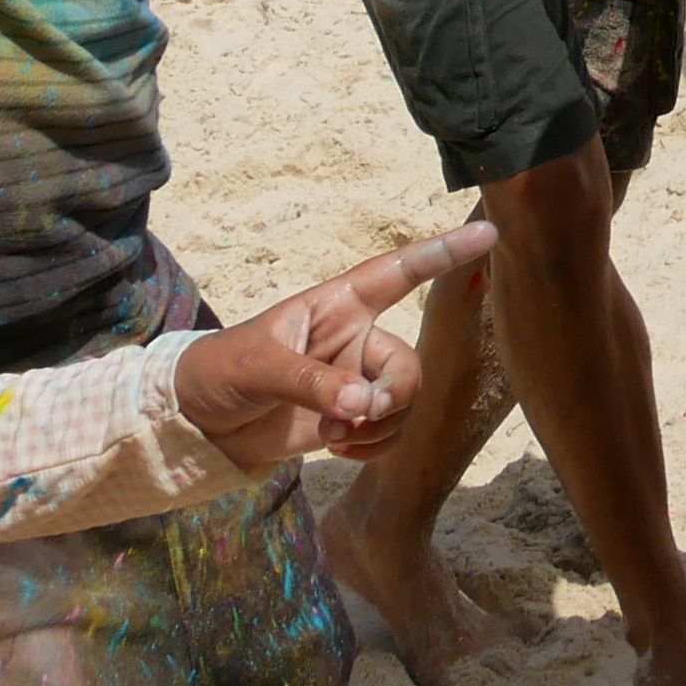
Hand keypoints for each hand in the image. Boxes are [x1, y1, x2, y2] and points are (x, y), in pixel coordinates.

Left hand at [174, 226, 491, 466]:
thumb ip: (312, 382)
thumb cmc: (221, 371)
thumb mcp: (259, 367)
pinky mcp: (348, 419)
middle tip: (357, 414)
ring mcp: (355, 381)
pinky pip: (388, 433)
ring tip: (333, 434)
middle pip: (407, 363)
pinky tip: (338, 448)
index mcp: (337, 306)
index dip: (442, 253)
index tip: (487, 237)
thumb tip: (362, 404)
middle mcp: (356, 340)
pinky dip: (371, 446)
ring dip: (376, 426)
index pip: (398, 273)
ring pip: (402, 402)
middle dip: (393, 394)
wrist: (198, 422)